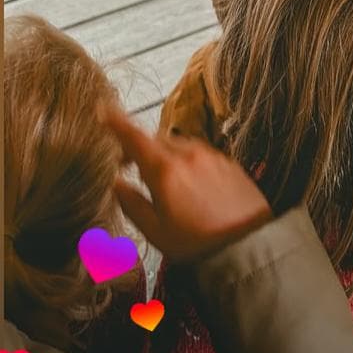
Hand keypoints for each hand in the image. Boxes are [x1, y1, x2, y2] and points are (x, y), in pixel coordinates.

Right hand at [102, 107, 272, 262]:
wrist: (249, 244)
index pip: (134, 136)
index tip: (104, 109)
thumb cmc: (198, 243)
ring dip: (165, 155)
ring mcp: (210, 156)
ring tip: (162, 182)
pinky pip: (199, 153)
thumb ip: (132, 204)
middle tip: (128, 165)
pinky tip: (189, 186)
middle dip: (140, 148)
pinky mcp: (227, 162)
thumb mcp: (156, 232)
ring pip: (178, 145)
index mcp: (165, 169)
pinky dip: (186, 161)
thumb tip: (116, 184)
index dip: (116, 121)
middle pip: (156, 140)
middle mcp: (188, 155)